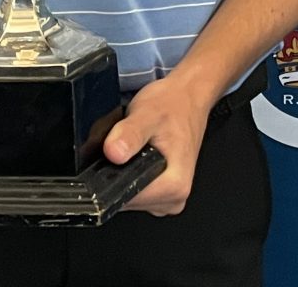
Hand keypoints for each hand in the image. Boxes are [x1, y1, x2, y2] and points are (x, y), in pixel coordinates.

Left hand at [102, 77, 211, 215]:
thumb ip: (130, 134)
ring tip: (130, 147)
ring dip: (122, 174)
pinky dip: (129, 174)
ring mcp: (170, 197)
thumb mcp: (147, 114)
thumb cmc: (173, 104)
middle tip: (122, 145)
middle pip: (127, 200)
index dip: (110, 179)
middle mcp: (175, 197)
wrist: (188, 97)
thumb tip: (113, 153)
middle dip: (116, 175)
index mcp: (175, 185)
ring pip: (130, 196)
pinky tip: (134, 155)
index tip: (109, 156)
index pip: (128, 198)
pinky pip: (136, 191)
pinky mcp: (164, 191)